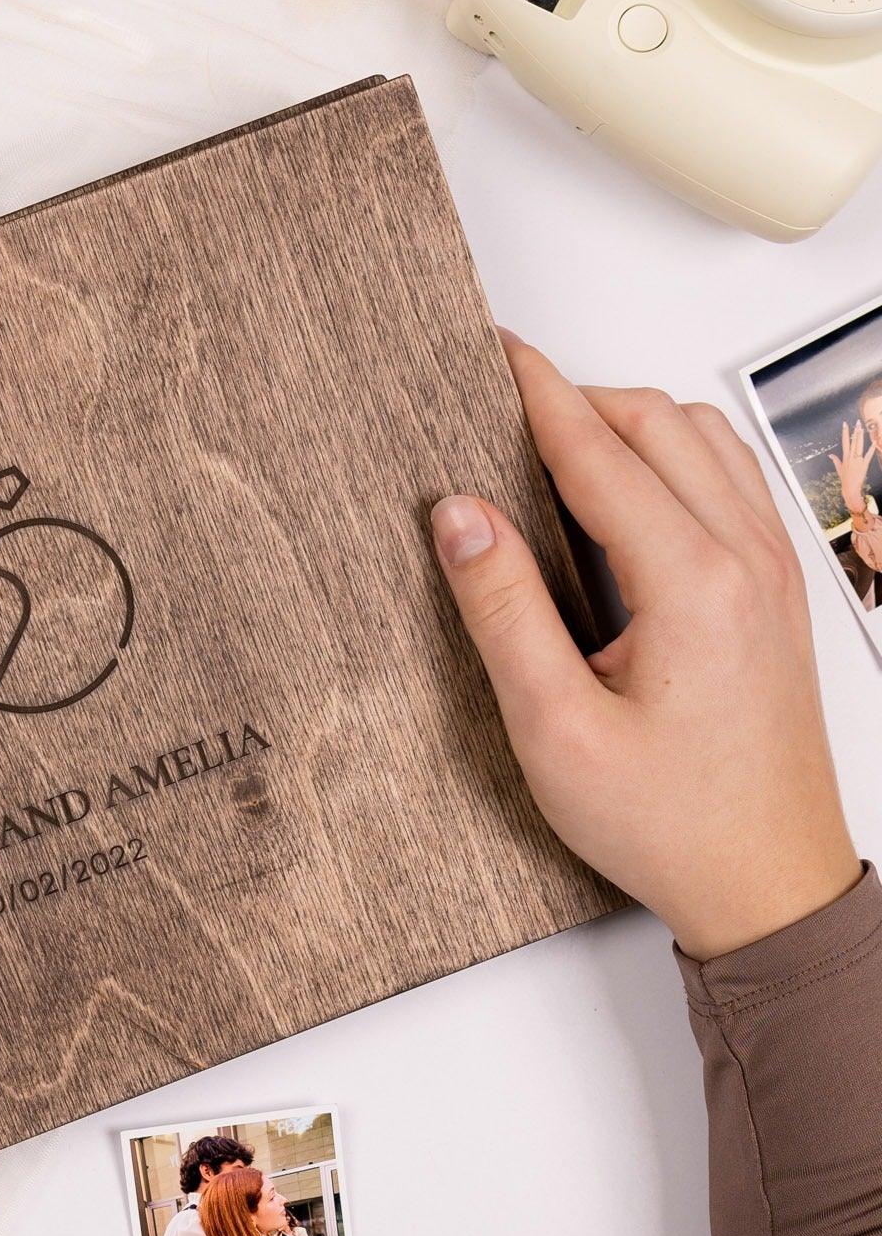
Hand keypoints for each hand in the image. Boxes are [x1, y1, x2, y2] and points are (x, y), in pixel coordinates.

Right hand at [430, 334, 859, 961]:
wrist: (767, 882)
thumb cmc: (670, 821)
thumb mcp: (553, 729)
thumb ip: (504, 611)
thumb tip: (459, 516)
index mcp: (691, 583)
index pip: (600, 450)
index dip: (537, 393)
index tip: (494, 353)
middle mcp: (746, 559)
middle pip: (658, 423)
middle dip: (577, 399)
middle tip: (503, 406)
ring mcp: (772, 571)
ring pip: (701, 442)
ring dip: (629, 424)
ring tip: (555, 445)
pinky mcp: (777, 591)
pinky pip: (727, 481)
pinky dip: (670, 458)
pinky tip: (625, 494)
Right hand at [830, 419, 873, 521]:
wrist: (850, 488)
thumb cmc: (845, 479)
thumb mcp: (839, 469)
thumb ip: (835, 460)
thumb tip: (830, 454)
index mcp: (845, 457)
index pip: (844, 442)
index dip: (845, 432)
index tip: (845, 424)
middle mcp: (851, 457)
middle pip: (853, 441)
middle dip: (854, 431)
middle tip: (857, 422)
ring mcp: (857, 460)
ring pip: (859, 446)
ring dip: (860, 436)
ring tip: (862, 428)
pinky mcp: (864, 464)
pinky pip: (868, 455)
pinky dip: (871, 448)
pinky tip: (873, 441)